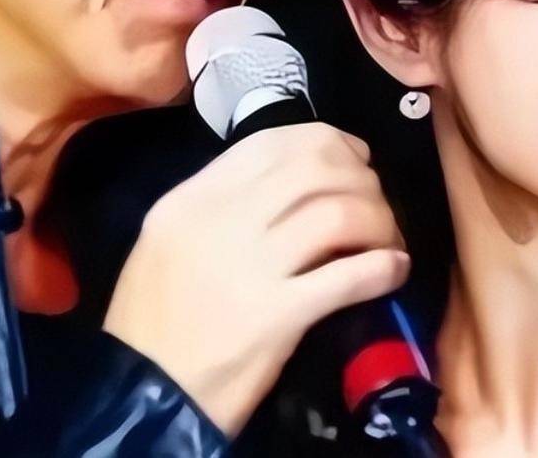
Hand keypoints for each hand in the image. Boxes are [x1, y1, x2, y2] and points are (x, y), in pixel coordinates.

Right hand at [103, 123, 408, 437]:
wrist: (144, 395)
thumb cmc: (157, 320)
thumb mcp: (172, 240)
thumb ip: (225, 203)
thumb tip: (299, 177)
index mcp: (194, 198)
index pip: (275, 142)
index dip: (331, 143)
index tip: (356, 161)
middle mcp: (221, 221)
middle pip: (317, 169)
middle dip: (363, 183)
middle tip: (376, 209)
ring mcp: (249, 266)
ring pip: (339, 213)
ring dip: (380, 223)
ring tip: (387, 243)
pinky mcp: (276, 315)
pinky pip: (349, 276)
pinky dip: (383, 268)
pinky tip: (394, 271)